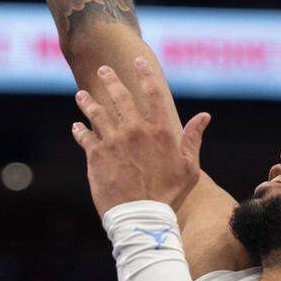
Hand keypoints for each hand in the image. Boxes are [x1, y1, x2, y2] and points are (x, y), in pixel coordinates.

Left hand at [71, 58, 211, 218]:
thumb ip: (193, 139)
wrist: (142, 219)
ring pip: (97, 112)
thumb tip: (204, 115)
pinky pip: (84, 136)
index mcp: (160, 131)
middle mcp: (136, 130)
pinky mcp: (96, 155)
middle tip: (103, 70)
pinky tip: (76, 126)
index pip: (152, 93)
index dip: (145, 74)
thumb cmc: (169, 196)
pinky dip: (79, 130)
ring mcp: (114, 141)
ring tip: (81, 95)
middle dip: (110, 80)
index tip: (138, 61)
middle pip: (120, 96)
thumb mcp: (189, 168)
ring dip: (87, 101)